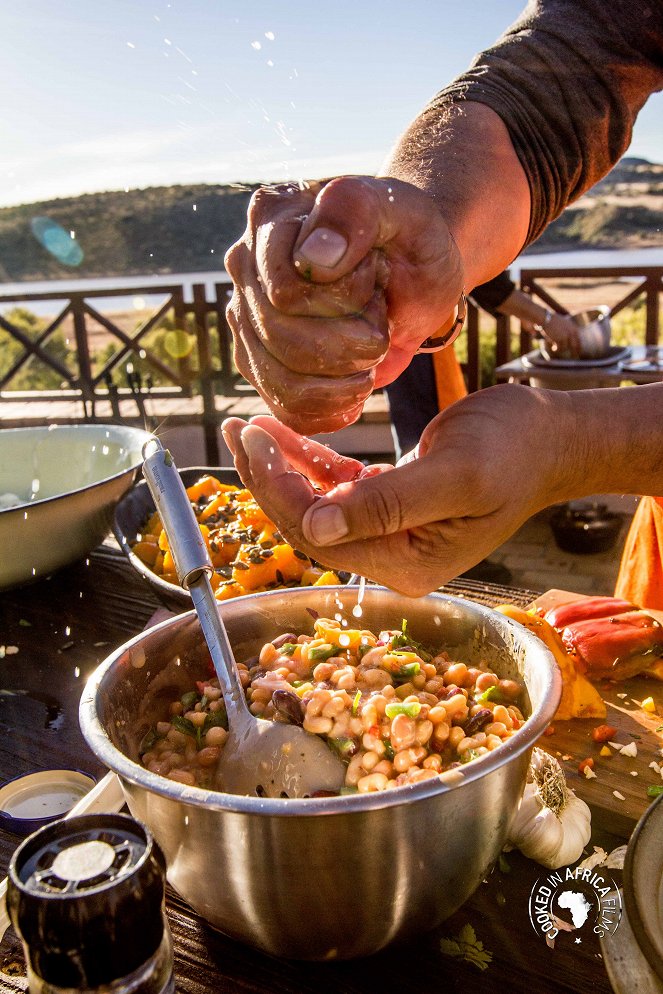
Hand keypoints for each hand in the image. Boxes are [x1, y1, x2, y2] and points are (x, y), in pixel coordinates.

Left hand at [222, 384, 574, 595]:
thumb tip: (316, 526)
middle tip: (239, 430)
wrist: (550, 439)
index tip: (253, 442)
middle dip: (270, 478)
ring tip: (252, 428)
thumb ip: (386, 505)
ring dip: (285, 467)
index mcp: (405, 563)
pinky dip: (314, 462)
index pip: (320, 534)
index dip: (278, 490)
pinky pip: (341, 487)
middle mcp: (394, 557)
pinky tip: (288, 437)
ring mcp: (394, 534)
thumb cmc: (513, 451)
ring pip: (320, 503)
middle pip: (311, 522)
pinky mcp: (395, 505)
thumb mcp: (454, 476)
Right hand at [224, 177, 463, 432]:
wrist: (414, 268)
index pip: (286, 294)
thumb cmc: (409, 234)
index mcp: (270, 219)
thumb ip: (355, 213)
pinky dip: (328, 410)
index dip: (343, 303)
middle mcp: (245, 268)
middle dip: (348, 345)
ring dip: (342, 380)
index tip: (375, 282)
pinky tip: (356, 391)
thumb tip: (312, 257)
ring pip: (280, 381)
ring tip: (371, 352)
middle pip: (279, 341)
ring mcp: (247, 319)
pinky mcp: (261, 362)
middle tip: (381, 323)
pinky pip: (283, 407)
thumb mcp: (401, 209)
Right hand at [526, 312, 581, 356]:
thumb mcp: (562, 323)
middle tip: (574, 357)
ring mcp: (567, 335)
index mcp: (573, 326)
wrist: (545, 318)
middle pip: (575, 345)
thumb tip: (565, 340)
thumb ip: (566, 330)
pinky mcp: (560, 339)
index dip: (579, 346)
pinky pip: (560, 348)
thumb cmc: (550, 320)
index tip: (579, 352)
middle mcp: (572, 331)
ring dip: (560, 349)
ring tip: (555, 349)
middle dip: (575, 352)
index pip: (579, 338)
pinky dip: (556, 349)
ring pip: (566, 347)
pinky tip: (553, 349)